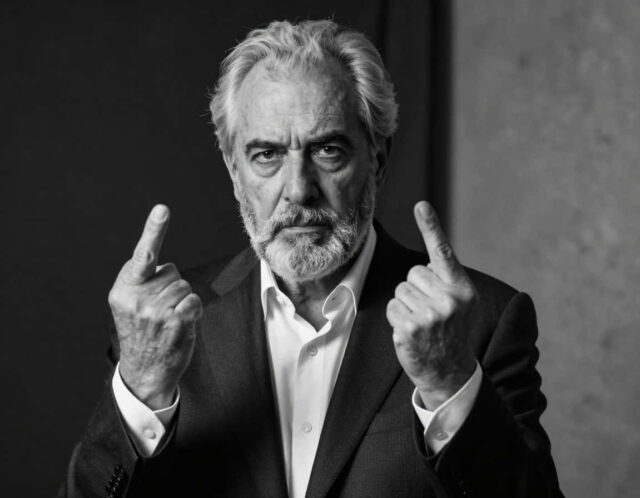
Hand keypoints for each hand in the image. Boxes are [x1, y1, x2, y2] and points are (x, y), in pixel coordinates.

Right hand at [108, 205, 202, 409]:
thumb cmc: (142, 332)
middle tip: (159, 313)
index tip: (162, 209)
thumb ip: (144, 282)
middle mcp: (137, 297)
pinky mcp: (175, 322)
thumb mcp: (130, 304)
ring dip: (182, 302)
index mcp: (124, 288)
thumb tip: (168, 269)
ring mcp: (156, 311)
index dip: (154, 229)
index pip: (143, 254)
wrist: (144, 371)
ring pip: (185, 286)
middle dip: (171, 288)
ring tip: (167, 321)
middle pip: (173, 271)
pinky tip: (179, 326)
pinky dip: (192, 311)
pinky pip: (194, 300)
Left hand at [386, 201, 477, 409]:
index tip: (420, 205)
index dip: (431, 226)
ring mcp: (430, 314)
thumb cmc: (450, 331)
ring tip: (422, 323)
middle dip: (416, 289)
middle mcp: (449, 299)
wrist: (450, 371)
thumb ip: (446, 281)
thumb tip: (422, 264)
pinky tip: (411, 332)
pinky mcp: (411, 327)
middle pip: (413, 273)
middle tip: (430, 312)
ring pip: (400, 290)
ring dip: (405, 305)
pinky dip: (396, 318)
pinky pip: (391, 307)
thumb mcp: (459, 303)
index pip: (444, 252)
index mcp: (462, 288)